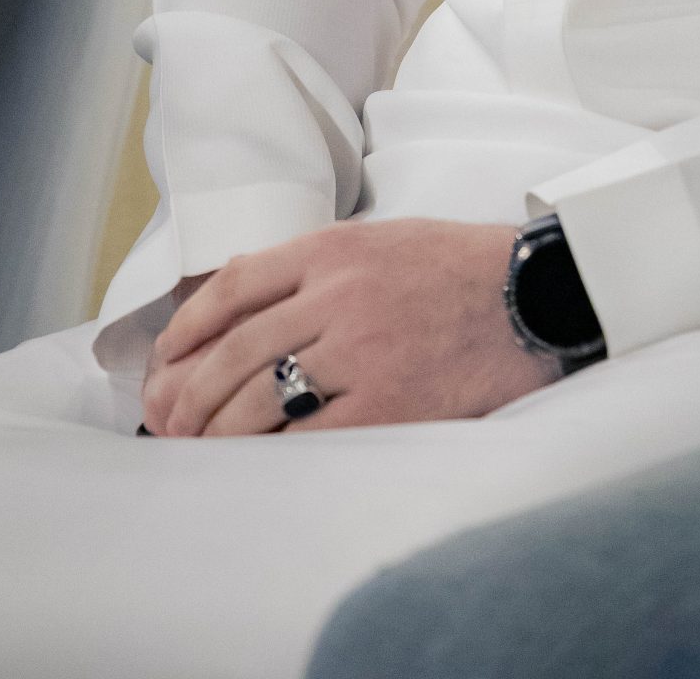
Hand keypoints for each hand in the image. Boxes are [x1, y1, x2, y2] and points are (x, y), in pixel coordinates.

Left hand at [141, 219, 557, 436]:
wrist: (533, 294)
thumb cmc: (457, 267)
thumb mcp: (380, 238)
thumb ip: (315, 266)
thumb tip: (243, 308)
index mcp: (333, 248)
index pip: (234, 283)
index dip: (187, 325)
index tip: (166, 356)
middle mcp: (338, 295)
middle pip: (234, 349)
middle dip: (188, 391)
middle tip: (168, 418)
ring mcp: (361, 350)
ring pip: (259, 397)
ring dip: (217, 429)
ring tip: (199, 445)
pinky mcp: (389, 401)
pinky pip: (307, 435)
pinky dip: (270, 452)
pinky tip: (256, 462)